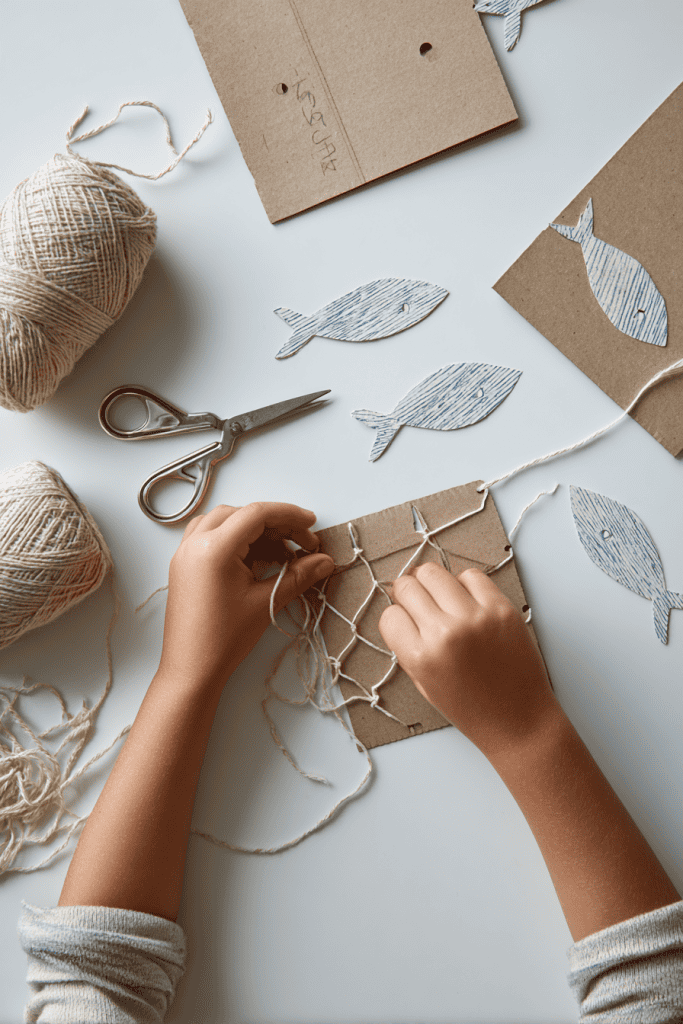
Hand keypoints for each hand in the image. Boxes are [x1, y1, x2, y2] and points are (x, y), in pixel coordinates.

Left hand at [158, 502, 333, 689]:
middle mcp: (195, 544)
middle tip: (301, 543)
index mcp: (213, 549)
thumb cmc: (223, 640)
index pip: (256, 514)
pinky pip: (210, 536)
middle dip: (275, 524)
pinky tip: (256, 557)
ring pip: (224, 521)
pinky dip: (235, 539)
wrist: (191, 669)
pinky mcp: (184, 565)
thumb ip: (298, 576)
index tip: (310, 524)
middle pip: (242, 514)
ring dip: (254, 529)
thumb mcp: (265, 603)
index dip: (288, 515)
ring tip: (280, 552)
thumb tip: (324, 561)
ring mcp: (185, 553)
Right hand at [378, 563, 559, 762]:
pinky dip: (464, 584)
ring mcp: (475, 618)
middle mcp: (446, 634)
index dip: (396, 617)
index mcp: (422, 658)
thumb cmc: (473, 709)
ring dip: (432, 583)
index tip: (404, 619)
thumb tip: (401, 610)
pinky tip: (466, 600)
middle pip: (408, 587)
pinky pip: (471, 576)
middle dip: (408, 593)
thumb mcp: (426, 686)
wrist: (519, 720)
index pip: (390, 616)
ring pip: (435, 573)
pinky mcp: (502, 609)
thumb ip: (410, 648)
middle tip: (417, 601)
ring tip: (441, 599)